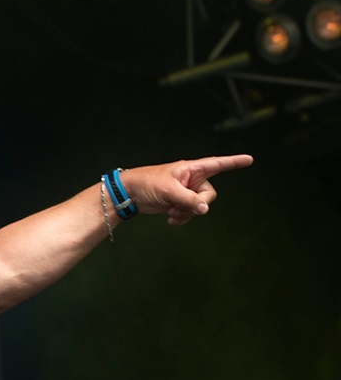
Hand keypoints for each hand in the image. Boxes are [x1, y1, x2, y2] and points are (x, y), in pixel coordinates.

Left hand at [120, 154, 253, 225]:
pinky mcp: (179, 203)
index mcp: (191, 169)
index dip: (234, 162)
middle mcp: (192, 180)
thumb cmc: (147, 183)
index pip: (217, 164)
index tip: (249, 159)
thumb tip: (205, 209)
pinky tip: (170, 219)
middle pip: (209, 195)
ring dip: (186, 213)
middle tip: (179, 205)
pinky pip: (189, 213)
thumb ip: (189, 200)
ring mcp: (186, 192)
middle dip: (196, 204)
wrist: (130, 194)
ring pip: (199, 207)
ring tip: (171, 211)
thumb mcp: (169, 190)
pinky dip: (182, 218)